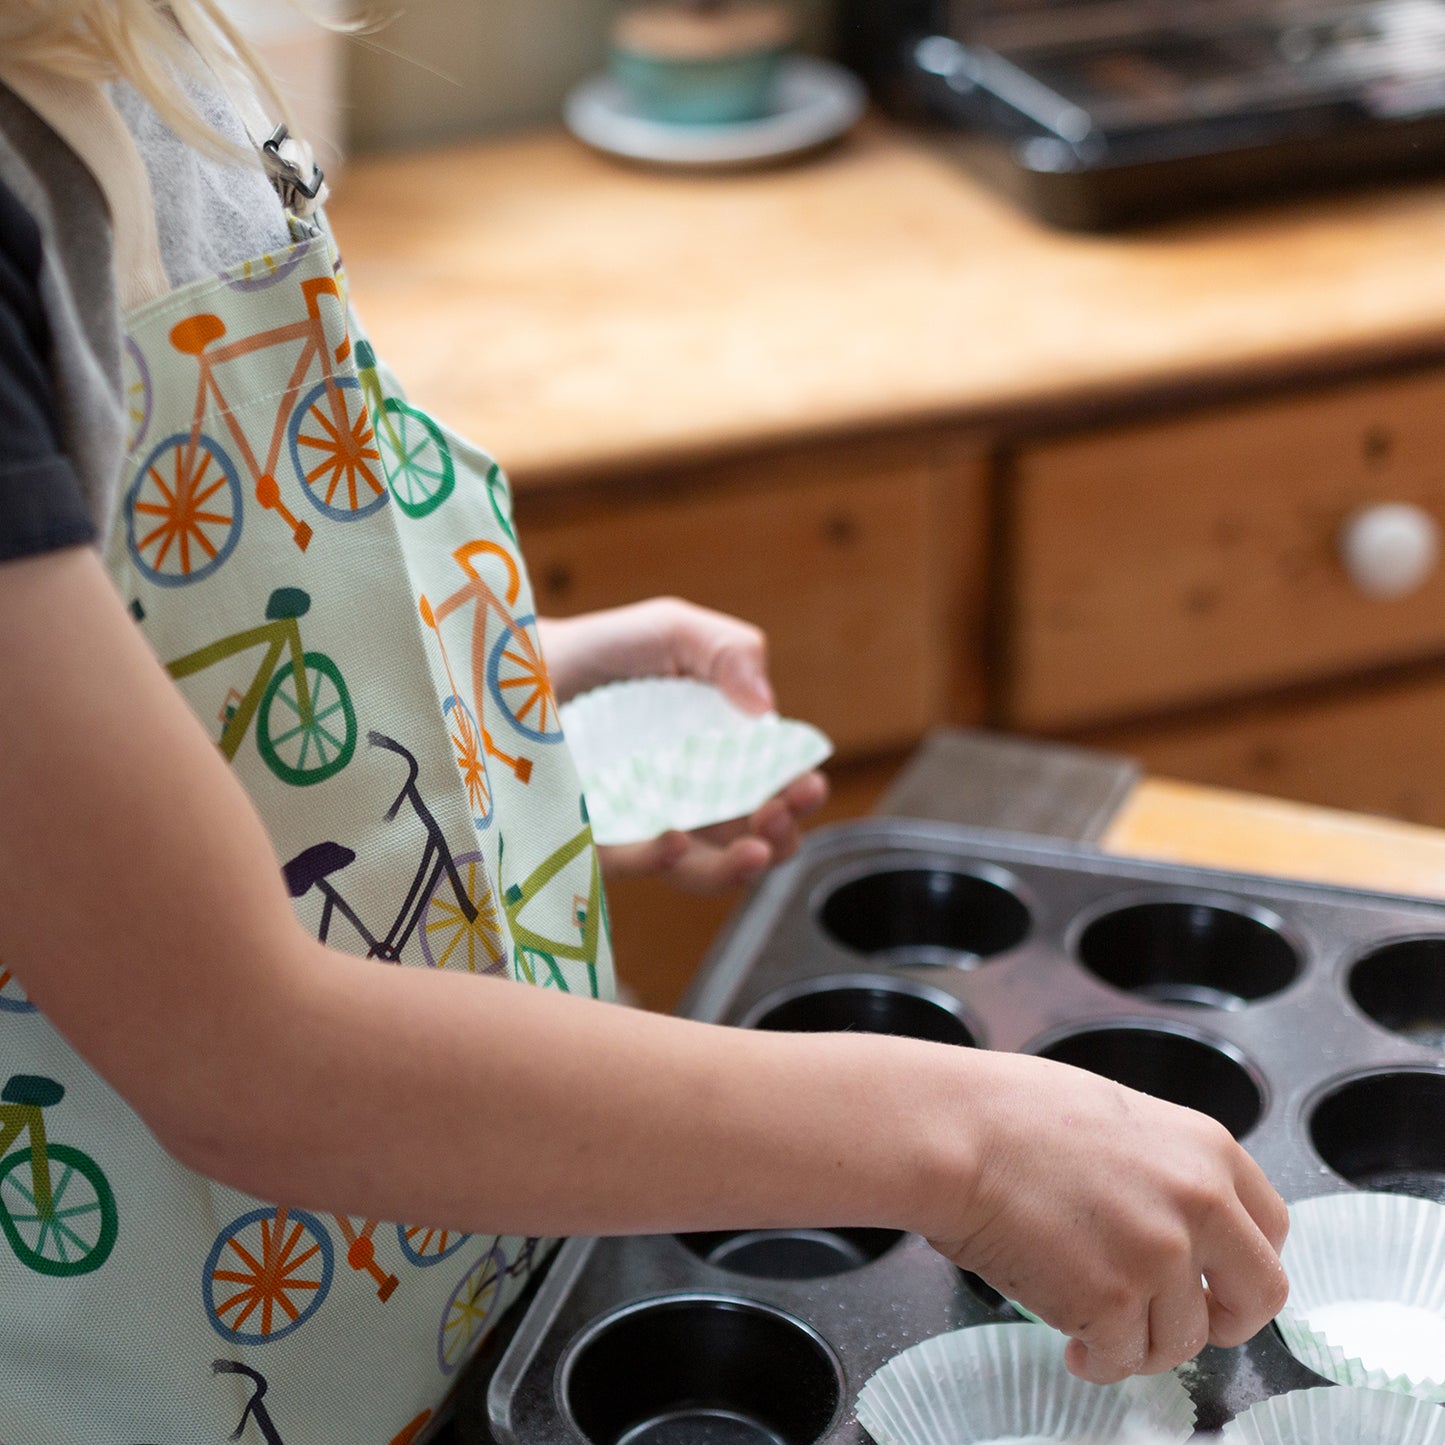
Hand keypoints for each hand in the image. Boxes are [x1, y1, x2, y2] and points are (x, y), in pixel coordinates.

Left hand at [538, 600, 828, 891]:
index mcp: (718, 757)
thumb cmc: (603, 650)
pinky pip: (627, 865)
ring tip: (756, 849)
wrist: (513, 661)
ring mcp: (638, 827)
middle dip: (780, 838)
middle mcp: (686, 800)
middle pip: (748, 840)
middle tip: (782, 813)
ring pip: (698, 871)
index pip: (771, 790)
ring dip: (735, 868)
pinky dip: (659, 858)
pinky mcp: (589, 841)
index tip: (808, 785)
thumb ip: (729, 651)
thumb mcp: (674, 632)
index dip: (797, 796)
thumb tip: (766, 707)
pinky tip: (679, 838)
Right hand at [923, 1051, 1289, 1381]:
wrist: (956, 1134)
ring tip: (1092, 1321)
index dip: (1243, 1265)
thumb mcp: (1117, 1117)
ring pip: (1184, 1340)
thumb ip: (1166, 1168)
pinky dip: (1099, 1360)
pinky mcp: (1114, 1302)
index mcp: (1207, 1151)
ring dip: (1142, 1341)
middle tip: (1177, 1324)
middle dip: (1223, 1322)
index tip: (1218, 1280)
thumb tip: (1178, 1217)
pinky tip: (1071, 1341)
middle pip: (1260, 1297)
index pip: (1272, 1229)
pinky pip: (1124, 1359)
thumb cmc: (1011, 1114)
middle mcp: (1201, 1205)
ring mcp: (1161, 1257)